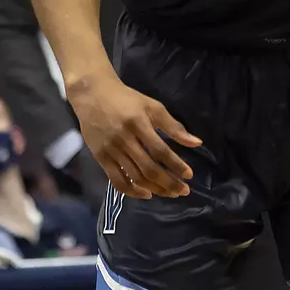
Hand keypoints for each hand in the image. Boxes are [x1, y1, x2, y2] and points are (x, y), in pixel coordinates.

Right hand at [68, 74, 200, 198]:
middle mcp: (124, 140)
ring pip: (134, 177)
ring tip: (170, 193)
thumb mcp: (153, 106)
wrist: (93, 95)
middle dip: (168, 182)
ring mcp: (110, 150)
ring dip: (155, 188)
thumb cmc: (127, 99)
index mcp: (138, 124)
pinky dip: (131, 191)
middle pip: (148, 168)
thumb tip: (197, 143)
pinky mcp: (100, 158)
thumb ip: (174, 126)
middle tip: (183, 191)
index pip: (161, 151)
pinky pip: (116, 180)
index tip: (189, 175)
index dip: (176, 165)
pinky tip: (146, 194)